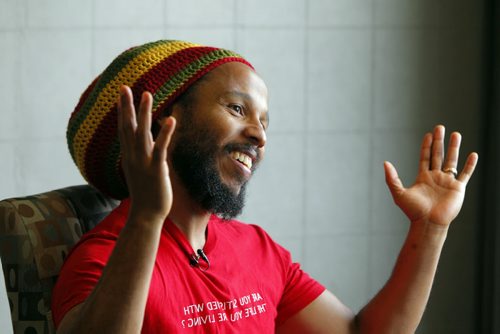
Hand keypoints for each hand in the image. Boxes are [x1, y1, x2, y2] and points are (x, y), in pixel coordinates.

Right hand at [117, 85, 175, 221]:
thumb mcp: (141, 171)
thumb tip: (148, 145)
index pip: (123, 130)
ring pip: (142, 133)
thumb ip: (143, 156)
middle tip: (125, 87)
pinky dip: (165, 133)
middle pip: (128, 127)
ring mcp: (143, 162)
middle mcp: (133, 156)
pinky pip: (161, 148)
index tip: (121, 95)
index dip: (122, 112)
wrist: (146, 214)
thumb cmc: (146, 194)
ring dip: (144, 113)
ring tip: (147, 94)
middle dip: (127, 106)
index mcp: (129, 157)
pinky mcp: (156, 169)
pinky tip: (170, 120)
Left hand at [384, 125, 477, 226]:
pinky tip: (473, 155)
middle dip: (439, 141)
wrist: (428, 224)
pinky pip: (465, 174)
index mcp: (423, 177)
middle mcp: (435, 177)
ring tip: (456, 134)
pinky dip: (469, 165)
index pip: (425, 157)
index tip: (428, 134)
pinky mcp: (457, 188)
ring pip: (452, 161)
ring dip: (454, 148)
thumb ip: (392, 178)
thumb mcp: (398, 193)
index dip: (426, 145)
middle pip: (438, 155)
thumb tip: (385, 163)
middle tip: (440, 127)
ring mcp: (447, 182)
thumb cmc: (413, 211)